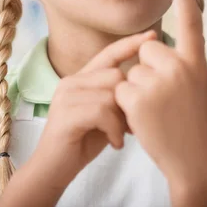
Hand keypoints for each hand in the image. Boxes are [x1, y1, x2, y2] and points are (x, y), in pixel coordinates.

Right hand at [29, 30, 156, 188]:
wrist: (53, 170)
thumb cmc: (83, 142)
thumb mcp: (106, 115)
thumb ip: (118, 97)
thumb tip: (147, 85)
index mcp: (82, 79)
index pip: (109, 53)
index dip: (130, 44)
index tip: (153, 36)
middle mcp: (71, 82)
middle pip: (115, 75)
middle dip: (129, 101)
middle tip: (130, 126)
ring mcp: (66, 96)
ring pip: (111, 93)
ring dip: (122, 119)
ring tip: (120, 136)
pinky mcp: (66, 113)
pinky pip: (102, 111)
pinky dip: (114, 129)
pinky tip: (115, 144)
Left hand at [115, 0, 206, 185]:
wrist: (195, 160)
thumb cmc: (195, 125)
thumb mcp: (196, 88)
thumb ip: (179, 65)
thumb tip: (150, 47)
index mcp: (197, 63)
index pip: (191, 23)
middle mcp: (180, 66)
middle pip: (148, 50)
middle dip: (148, 70)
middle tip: (165, 99)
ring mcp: (159, 81)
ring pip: (132, 70)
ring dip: (137, 90)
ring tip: (158, 113)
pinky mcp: (138, 97)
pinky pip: (121, 88)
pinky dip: (126, 105)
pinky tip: (145, 120)